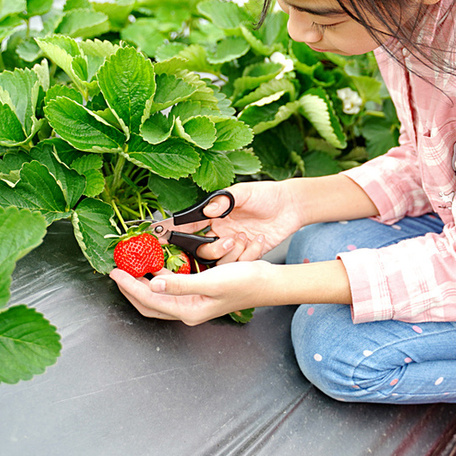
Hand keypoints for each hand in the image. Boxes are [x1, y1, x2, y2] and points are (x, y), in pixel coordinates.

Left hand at [109, 263, 268, 325]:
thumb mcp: (210, 281)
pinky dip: (160, 278)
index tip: (116, 271)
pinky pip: (172, 288)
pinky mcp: (200, 294)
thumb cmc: (245, 283)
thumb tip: (153, 283)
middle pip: (149, 303)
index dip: (130, 285)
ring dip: (144, 283)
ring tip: (133, 267)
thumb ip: (180, 284)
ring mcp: (194, 303)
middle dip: (131, 289)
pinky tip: (159, 265)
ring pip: (159, 297)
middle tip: (118, 272)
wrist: (268, 283)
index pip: (149, 299)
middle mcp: (188, 310)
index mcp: (188, 310)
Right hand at [183, 181, 305, 264]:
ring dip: (230, 252)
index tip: (164, 236)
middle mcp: (221, 231)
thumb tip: (208, 210)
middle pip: (202, 249)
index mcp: (215, 215)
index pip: (190, 225)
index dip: (176, 232)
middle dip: (210, 248)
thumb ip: (225, 200)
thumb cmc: (267, 194)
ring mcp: (234, 244)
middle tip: (226, 240)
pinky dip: (249, 254)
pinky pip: (240, 263)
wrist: (291, 205)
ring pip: (219, 260)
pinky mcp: (248, 254)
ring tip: (244, 236)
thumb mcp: (245, 192)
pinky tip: (259, 239)